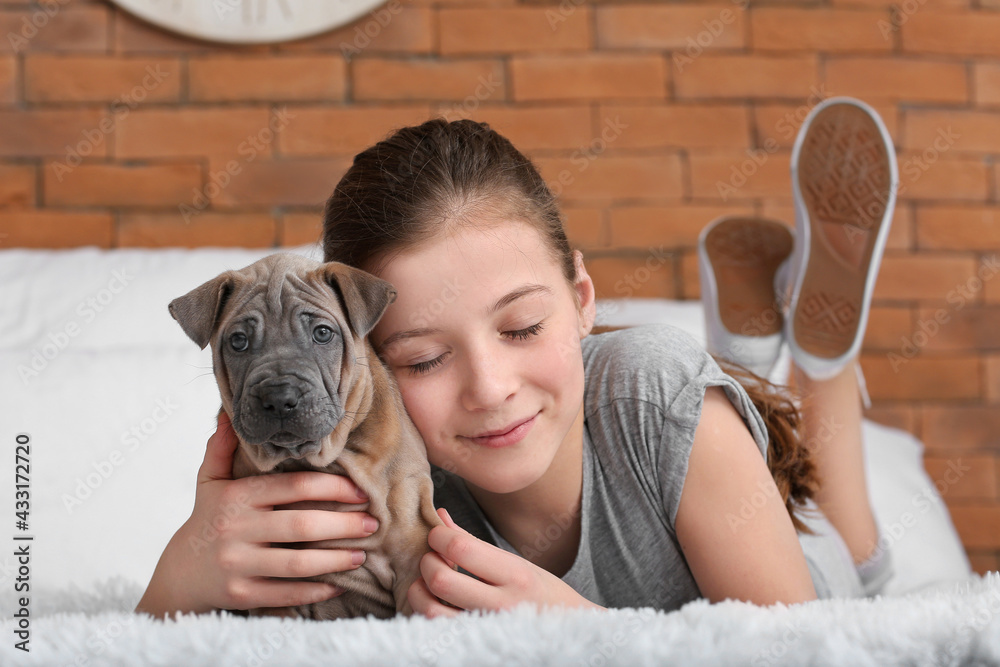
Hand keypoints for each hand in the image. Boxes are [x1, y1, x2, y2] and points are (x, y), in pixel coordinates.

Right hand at [135, 410, 377, 617]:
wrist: (178, 575)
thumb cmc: (207, 520)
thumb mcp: (210, 481)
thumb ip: (221, 447)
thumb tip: (228, 411)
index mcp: (236, 497)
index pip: (294, 487)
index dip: (333, 488)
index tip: (361, 492)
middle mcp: (236, 530)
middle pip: (301, 525)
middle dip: (343, 524)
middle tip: (373, 523)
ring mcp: (237, 564)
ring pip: (297, 563)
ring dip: (336, 559)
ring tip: (363, 553)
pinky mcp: (241, 595)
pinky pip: (285, 593)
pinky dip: (315, 591)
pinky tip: (339, 584)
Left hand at [406, 508, 601, 617]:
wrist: (570, 636)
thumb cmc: (542, 595)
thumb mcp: (516, 563)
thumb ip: (473, 542)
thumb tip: (441, 516)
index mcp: (516, 575)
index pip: (461, 548)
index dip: (438, 536)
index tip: (437, 536)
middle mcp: (503, 605)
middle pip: (441, 580)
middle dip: (428, 563)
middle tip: (433, 559)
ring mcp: (488, 631)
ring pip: (432, 612)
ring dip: (419, 592)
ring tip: (427, 583)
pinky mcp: (476, 647)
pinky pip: (437, 632)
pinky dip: (427, 615)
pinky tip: (435, 605)